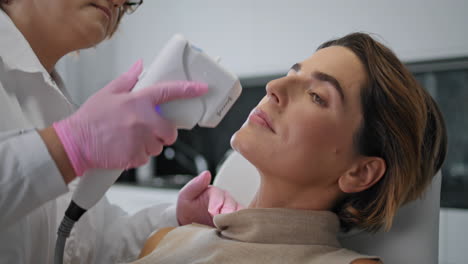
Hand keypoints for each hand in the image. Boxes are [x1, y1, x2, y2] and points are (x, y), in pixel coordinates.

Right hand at [53, 60, 207, 175]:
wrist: (75, 143)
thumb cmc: (90, 119)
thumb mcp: (107, 92)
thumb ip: (128, 79)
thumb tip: (139, 66)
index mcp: (138, 101)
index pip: (168, 91)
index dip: (188, 89)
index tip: (201, 88)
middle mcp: (143, 120)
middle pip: (170, 131)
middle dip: (164, 133)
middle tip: (149, 131)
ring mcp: (141, 140)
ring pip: (159, 146)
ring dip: (150, 145)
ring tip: (130, 139)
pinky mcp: (136, 156)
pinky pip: (147, 158)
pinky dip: (139, 156)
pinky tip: (125, 148)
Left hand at [177, 171, 243, 226]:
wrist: (190, 223)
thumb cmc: (188, 207)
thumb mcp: (186, 195)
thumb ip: (195, 185)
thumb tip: (206, 173)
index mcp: (215, 192)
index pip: (218, 195)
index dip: (216, 203)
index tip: (212, 211)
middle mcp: (226, 200)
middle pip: (231, 204)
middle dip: (228, 211)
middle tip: (223, 218)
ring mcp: (232, 211)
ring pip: (239, 213)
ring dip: (236, 219)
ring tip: (230, 226)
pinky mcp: (235, 222)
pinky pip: (241, 223)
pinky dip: (240, 226)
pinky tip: (236, 231)